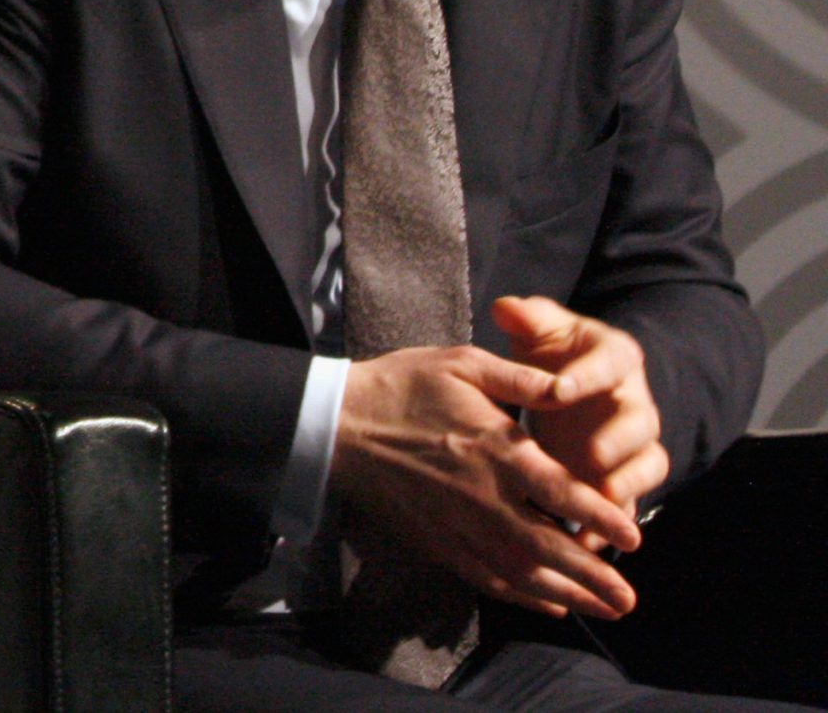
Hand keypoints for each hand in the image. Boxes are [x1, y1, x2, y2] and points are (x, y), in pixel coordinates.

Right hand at [333, 344, 642, 620]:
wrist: (338, 426)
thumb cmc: (400, 387)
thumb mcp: (459, 363)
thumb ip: (518, 376)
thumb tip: (567, 384)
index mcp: (495, 449)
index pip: (561, 492)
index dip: (602, 517)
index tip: (633, 536)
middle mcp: (483, 496)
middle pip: (549, 546)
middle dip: (595, 575)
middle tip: (630, 599)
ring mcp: (459, 525)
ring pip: (523, 571)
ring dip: (569, 594)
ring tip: (606, 609)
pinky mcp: (438, 541)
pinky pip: (488, 579)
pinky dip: (524, 596)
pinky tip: (551, 603)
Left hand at [494, 295, 667, 536]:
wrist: (567, 383)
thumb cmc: (552, 351)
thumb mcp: (540, 328)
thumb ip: (528, 318)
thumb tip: (508, 308)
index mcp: (615, 358)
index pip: (610, 362)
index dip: (587, 376)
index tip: (558, 389)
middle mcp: (633, 401)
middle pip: (640, 421)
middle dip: (619, 440)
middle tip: (592, 455)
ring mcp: (633, 444)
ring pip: (646, 466)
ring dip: (627, 485)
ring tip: (603, 502)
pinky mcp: (625, 477)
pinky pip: (629, 502)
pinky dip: (612, 522)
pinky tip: (588, 541)